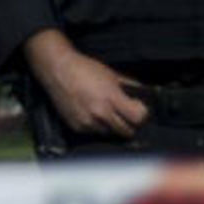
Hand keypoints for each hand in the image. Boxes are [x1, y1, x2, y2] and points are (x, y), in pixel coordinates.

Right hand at [24, 29, 148, 137]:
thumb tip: (144, 95)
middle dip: (130, 123)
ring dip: (112, 126)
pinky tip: (92, 112)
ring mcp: (88, 122)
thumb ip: (130, 86)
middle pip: (127, 131)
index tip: (139, 109)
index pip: (138, 118)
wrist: (58, 70)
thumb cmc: (84, 69)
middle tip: (125, 113)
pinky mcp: (77, 127)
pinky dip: (97, 126)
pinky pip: (94, 133)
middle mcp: (100, 113)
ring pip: (110, 133)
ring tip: (105, 111)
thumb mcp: (111, 74)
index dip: (142, 114)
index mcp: (111, 98)